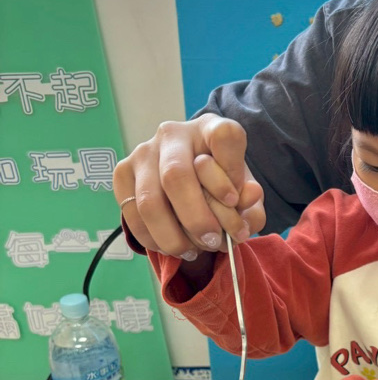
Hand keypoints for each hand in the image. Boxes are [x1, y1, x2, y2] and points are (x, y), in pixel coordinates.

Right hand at [113, 114, 266, 257]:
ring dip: (173, 236)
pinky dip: (153, 239)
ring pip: (149, 201)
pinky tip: (172, 247)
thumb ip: (251, 204)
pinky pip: (131, 213)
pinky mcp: (123, 172)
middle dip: (196, 219)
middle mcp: (174, 134)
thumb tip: (247, 204)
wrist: (190, 180)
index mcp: (212, 129)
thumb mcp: (244, 195)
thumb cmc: (221, 185)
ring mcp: (143, 151)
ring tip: (192, 251)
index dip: (229, 174)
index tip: (234, 200)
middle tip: (212, 241)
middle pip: (176, 176)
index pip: (224, 137)